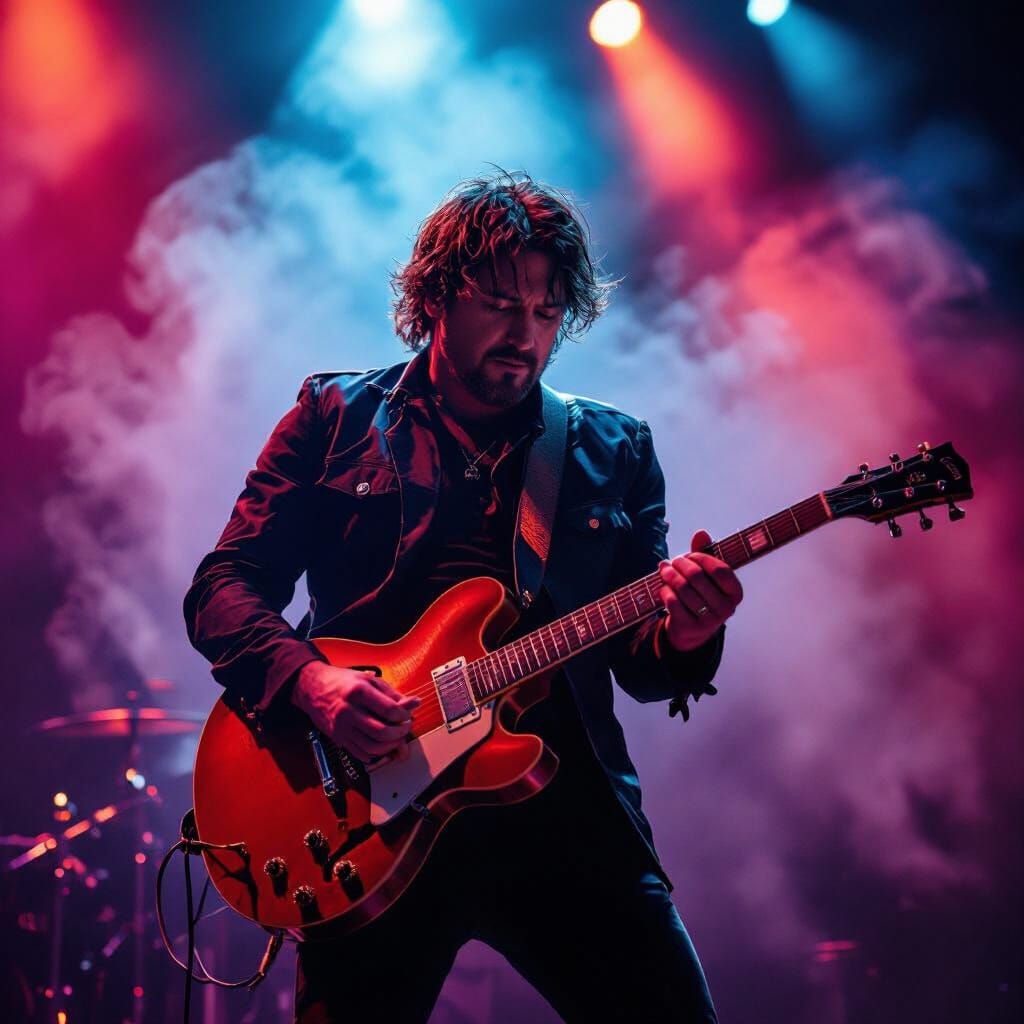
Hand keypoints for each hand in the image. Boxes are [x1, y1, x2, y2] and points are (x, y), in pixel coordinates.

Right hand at [291, 661, 419, 762]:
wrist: (312, 688)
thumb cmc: (342, 681)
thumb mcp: (368, 679)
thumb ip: (391, 693)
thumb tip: (413, 703)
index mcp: (358, 691)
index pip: (389, 710)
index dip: (403, 716)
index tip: (407, 715)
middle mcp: (348, 710)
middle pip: (381, 731)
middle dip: (399, 733)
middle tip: (404, 728)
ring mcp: (341, 727)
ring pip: (371, 747)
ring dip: (390, 746)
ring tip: (396, 739)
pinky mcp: (337, 738)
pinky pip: (359, 753)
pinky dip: (374, 754)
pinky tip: (381, 746)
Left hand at [658, 529, 742, 652]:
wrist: (692, 630)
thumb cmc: (702, 594)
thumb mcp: (707, 576)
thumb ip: (704, 554)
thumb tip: (701, 533)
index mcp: (735, 593)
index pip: (720, 570)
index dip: (702, 558)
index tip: (689, 555)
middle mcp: (726, 609)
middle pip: (697, 577)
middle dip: (681, 565)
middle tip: (672, 561)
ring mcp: (709, 621)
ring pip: (683, 589)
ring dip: (669, 576)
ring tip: (664, 570)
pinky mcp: (690, 627)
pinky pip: (673, 602)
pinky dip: (665, 591)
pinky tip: (664, 587)